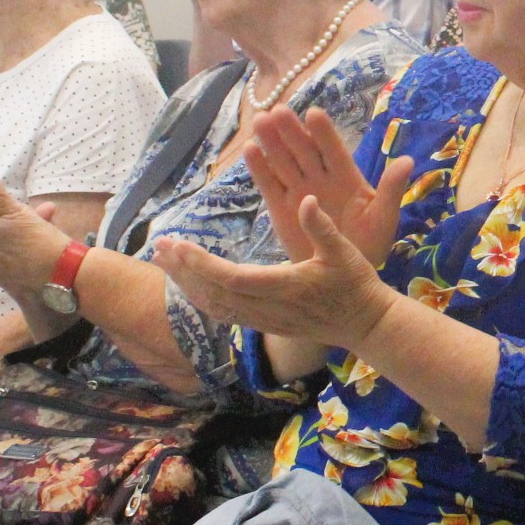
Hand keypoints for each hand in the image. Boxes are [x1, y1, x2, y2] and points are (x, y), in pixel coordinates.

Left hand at [153, 193, 393, 353]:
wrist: (365, 324)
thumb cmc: (356, 284)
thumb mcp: (343, 251)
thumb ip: (321, 227)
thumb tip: (305, 199)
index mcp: (283, 287)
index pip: (230, 277)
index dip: (200, 263)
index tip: (177, 244)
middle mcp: (267, 308)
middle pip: (212, 293)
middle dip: (182, 271)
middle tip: (159, 246)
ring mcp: (264, 320)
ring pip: (214, 307)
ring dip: (187, 285)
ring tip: (166, 262)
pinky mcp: (265, 325)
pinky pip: (224, 314)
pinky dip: (201, 298)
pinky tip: (190, 284)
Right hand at [249, 107, 415, 267]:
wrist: (345, 275)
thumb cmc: (369, 244)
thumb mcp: (383, 217)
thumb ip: (391, 189)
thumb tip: (408, 160)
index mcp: (346, 178)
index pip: (333, 150)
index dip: (324, 133)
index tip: (314, 114)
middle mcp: (320, 179)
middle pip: (304, 150)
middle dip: (292, 131)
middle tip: (278, 110)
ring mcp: (299, 192)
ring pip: (284, 162)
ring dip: (272, 142)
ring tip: (260, 120)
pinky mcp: (281, 209)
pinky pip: (270, 185)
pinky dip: (260, 169)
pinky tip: (251, 150)